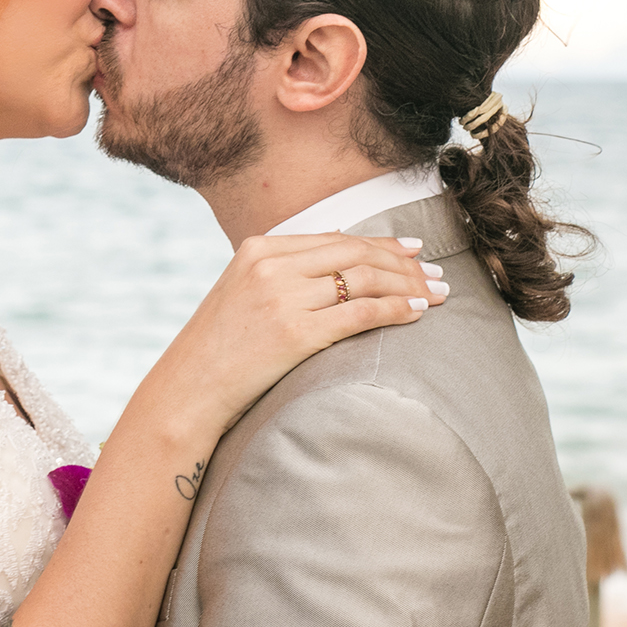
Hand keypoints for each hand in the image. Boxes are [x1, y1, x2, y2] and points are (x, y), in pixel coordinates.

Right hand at [146, 234, 443, 434]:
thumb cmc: (219, 347)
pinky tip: (416, 313)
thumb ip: (284, 270)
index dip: (382, 243)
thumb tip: (340, 254)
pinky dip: (395, 309)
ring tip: (436, 294)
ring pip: (365, 280)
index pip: (336, 238)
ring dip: (409, 286)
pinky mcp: (295, 332)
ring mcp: (283, 298)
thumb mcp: (242, 290)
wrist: (189, 388)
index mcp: (258, 248)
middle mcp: (271, 266)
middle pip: (356, 254)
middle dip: (404, 263)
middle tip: (436, 274)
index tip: (413, 250)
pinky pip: (361, 313)